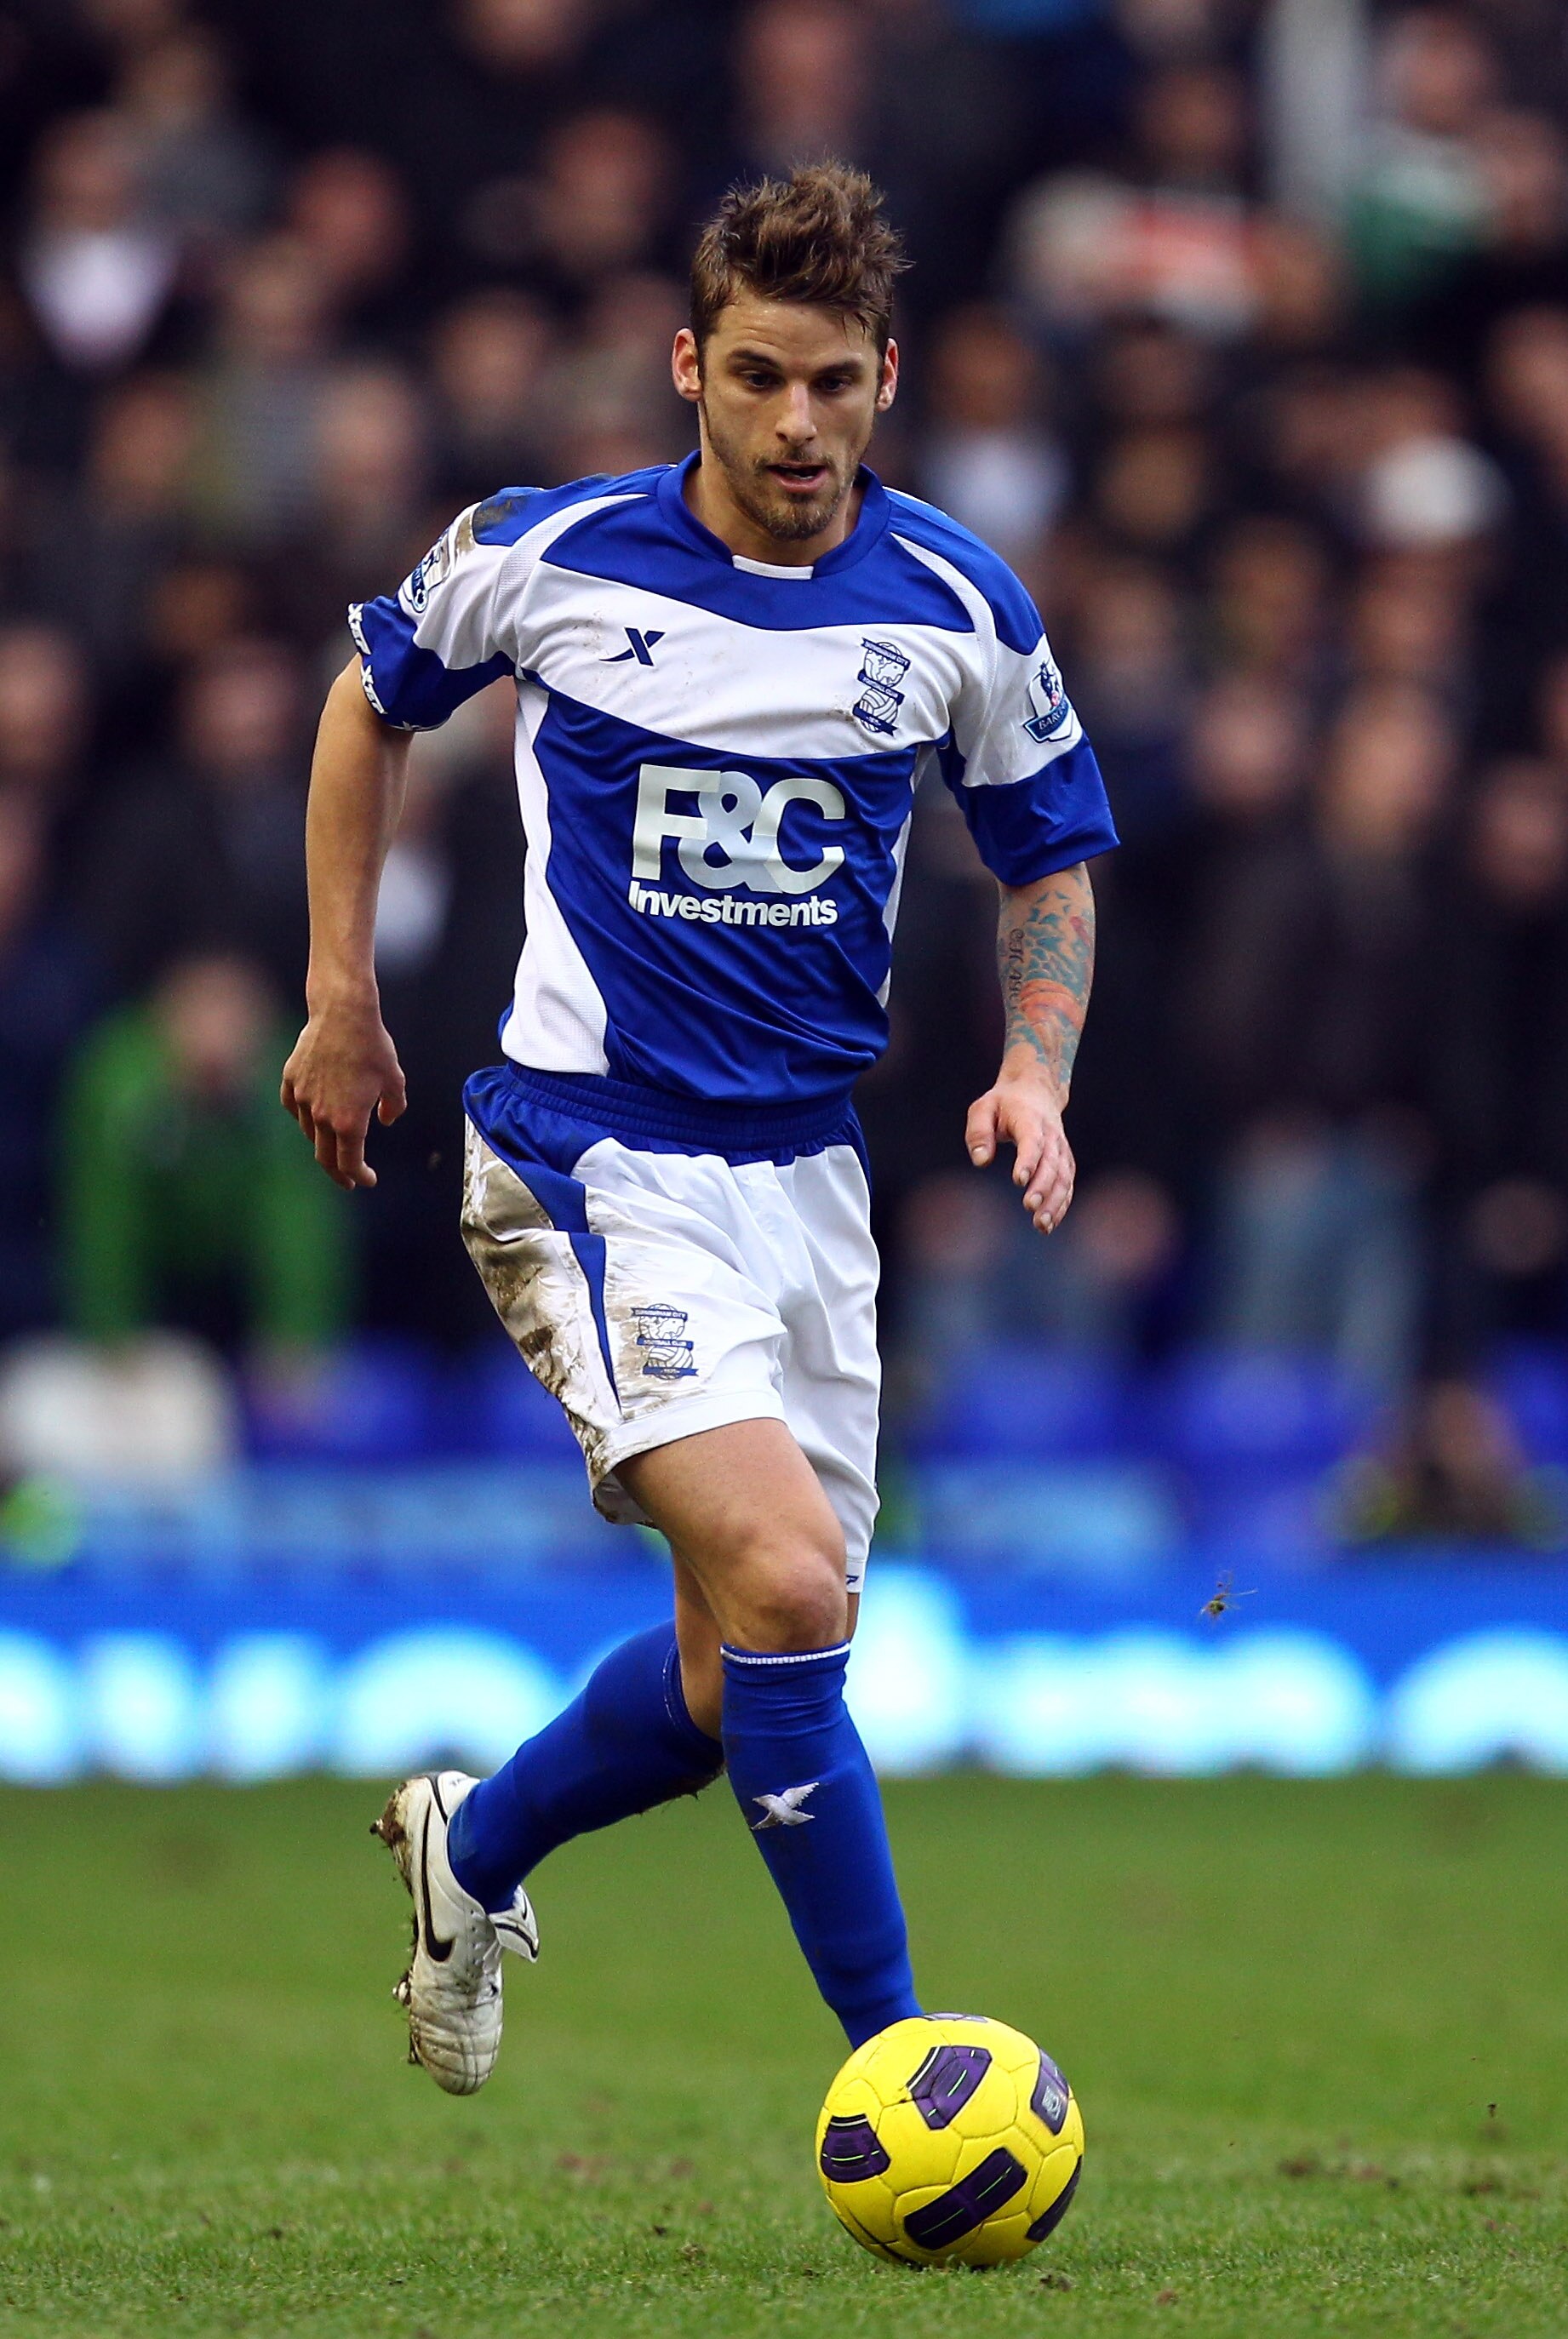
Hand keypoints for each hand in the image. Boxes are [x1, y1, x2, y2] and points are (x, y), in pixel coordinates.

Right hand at [280, 996, 406, 1189]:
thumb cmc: (372, 1047)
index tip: (367, 1180)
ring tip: (335, 1138)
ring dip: (323, 1141)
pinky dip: (303, 1116)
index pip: (350, 1163)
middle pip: (325, 1158)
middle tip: (347, 1179)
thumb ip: (393, 1106)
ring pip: (309, 1132)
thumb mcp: (394, 1080)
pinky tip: (311, 1114)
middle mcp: (321, 1116)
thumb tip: (386, 1120)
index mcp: (350, 1122)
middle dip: (338, 1173)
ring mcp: (302, 1098)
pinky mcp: (291, 1080)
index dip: (359, 1177)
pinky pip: (293, 1108)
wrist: (343, 1015)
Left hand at [965, 1061, 1075, 1233]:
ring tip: (1042, 1226)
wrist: (1036, 1091)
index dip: (1028, 1160)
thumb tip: (981, 1162)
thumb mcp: (983, 1108)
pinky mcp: (1065, 1161)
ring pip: (1064, 1177)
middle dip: (1043, 1187)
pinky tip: (1050, 1224)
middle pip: (1052, 1164)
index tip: (1019, 1180)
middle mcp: (1051, 1136)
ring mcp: (1061, 1149)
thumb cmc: (1003, 1103)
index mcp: (1030, 1119)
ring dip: (1055, 1202)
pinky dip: (1062, 1204)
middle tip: (1030, 1207)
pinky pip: (1067, 1184)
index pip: (1032, 1142)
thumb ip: (979, 1133)